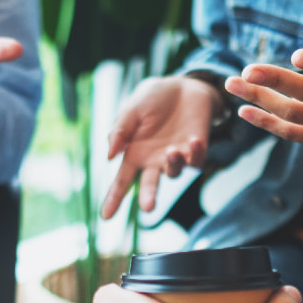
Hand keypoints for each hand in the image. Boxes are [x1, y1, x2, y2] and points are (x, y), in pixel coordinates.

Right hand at [101, 76, 220, 218]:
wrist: (183, 85)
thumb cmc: (152, 98)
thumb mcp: (131, 110)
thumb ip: (120, 131)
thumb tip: (109, 157)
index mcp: (135, 153)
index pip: (121, 181)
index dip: (114, 198)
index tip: (106, 217)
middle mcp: (154, 160)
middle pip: (149, 185)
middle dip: (148, 197)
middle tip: (148, 208)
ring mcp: (176, 157)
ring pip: (174, 172)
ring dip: (173, 164)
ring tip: (172, 151)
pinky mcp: (196, 150)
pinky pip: (196, 160)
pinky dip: (195, 153)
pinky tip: (193, 140)